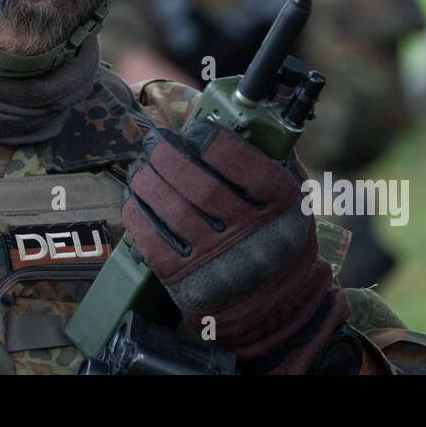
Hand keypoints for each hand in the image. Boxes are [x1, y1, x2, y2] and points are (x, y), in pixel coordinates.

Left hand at [122, 120, 349, 372]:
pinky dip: (137, 214)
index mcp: (282, 208)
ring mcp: (219, 263)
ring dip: (147, 181)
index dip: (212, 142)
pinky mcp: (189, 283)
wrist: (275, 306)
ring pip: (173, 212)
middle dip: (169, 156)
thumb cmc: (276, 236)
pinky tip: (134, 196)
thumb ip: (270, 161)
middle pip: (200, 187)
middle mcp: (253, 237)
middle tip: (155, 140)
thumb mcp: (292, 199)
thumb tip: (234, 120)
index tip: (195, 130)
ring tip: (141, 165)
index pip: (244, 166)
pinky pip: (153, 242)